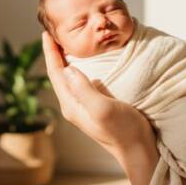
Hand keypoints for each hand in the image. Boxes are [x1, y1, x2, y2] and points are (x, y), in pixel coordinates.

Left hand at [41, 31, 155, 163]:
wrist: (139, 151)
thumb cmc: (123, 131)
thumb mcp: (103, 108)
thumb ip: (84, 90)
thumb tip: (67, 69)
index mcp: (72, 105)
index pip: (55, 74)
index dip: (50, 52)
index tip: (46, 33)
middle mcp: (74, 106)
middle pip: (59, 75)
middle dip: (55, 54)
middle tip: (55, 33)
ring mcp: (84, 107)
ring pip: (69, 79)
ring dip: (67, 61)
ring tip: (67, 44)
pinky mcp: (96, 107)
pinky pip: (82, 83)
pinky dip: (81, 68)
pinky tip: (87, 62)